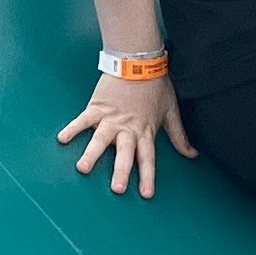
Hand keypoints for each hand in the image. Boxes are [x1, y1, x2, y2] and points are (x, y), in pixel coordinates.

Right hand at [58, 69, 194, 197]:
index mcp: (146, 130)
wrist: (139, 60)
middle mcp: (128, 128)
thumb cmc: (156, 85)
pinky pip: (83, 119)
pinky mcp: (97, 106)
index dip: (147, 176)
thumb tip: (192, 154)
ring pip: (101, 139)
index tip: (145, 194)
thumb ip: (179, 136)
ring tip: (83, 168)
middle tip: (116, 189)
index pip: (147, 158)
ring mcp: (111, 118)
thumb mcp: (171, 110)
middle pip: (124, 153)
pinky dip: (73, 128)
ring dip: (92, 154)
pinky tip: (62, 139)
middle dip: (121, 171)